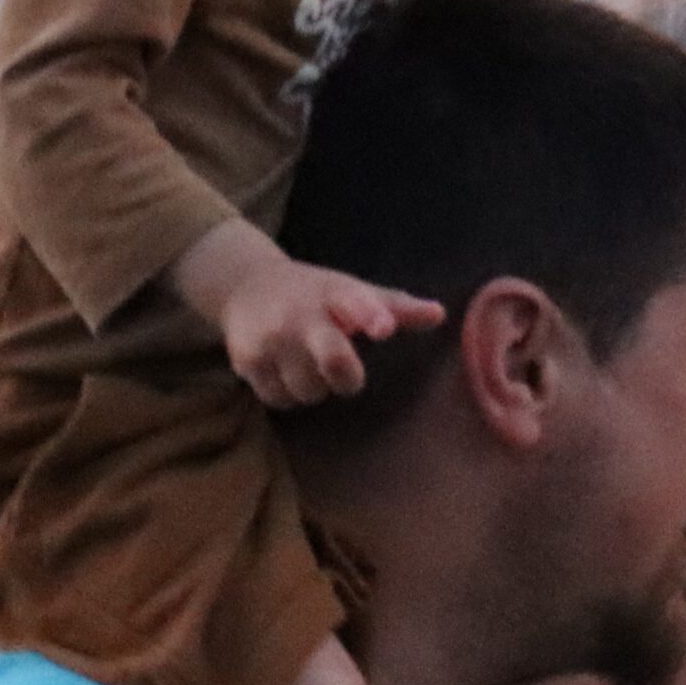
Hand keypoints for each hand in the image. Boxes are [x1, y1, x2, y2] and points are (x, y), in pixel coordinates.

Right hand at [218, 251, 443, 408]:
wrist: (246, 285)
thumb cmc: (315, 294)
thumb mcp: (353, 291)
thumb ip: (396, 307)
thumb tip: (439, 314)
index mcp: (336, 294)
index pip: (356, 303)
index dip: (371, 315)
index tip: (384, 329)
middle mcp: (302, 315)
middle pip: (333, 359)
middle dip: (347, 376)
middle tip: (345, 371)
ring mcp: (272, 339)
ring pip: (309, 390)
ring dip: (315, 386)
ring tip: (308, 362)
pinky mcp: (246, 361)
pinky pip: (280, 399)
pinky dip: (287, 392)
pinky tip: (285, 369)